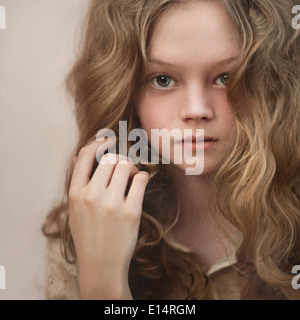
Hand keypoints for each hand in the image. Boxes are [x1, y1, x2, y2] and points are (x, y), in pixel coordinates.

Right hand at [68, 139, 149, 298]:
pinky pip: (141, 179)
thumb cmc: (89, 235)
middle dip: (119, 159)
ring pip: (125, 165)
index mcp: (75, 193)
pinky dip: (142, 177)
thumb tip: (84, 156)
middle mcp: (91, 196)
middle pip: (110, 158)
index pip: (84, 156)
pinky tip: (139, 183)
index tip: (109, 138)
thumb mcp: (75, 210)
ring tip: (131, 177)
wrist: (101, 265)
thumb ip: (79, 184)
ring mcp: (111, 204)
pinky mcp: (131, 212)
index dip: (98, 142)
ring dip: (131, 167)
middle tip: (124, 167)